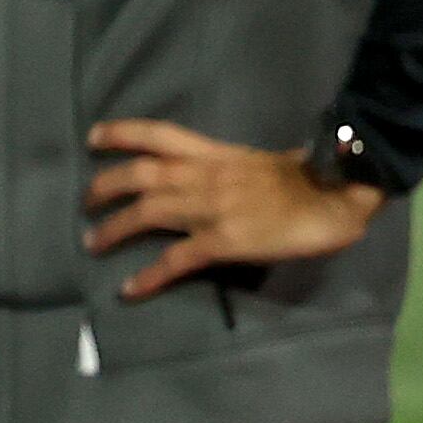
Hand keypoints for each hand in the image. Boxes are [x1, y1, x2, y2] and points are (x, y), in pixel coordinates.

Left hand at [84, 118, 384, 300]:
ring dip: (113, 228)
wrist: (335, 195)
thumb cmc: (305, 179)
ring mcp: (211, 208)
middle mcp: (204, 176)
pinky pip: (176, 260)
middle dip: (105, 185)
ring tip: (91, 242)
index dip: (122, 133)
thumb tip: (204, 176)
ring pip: (147, 212)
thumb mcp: (255, 161)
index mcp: (214, 154)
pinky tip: (128, 289)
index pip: (159, 134)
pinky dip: (148, 275)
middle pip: (140, 174)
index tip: (94, 137)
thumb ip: (225, 167)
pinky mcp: (223, 242)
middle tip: (86, 201)